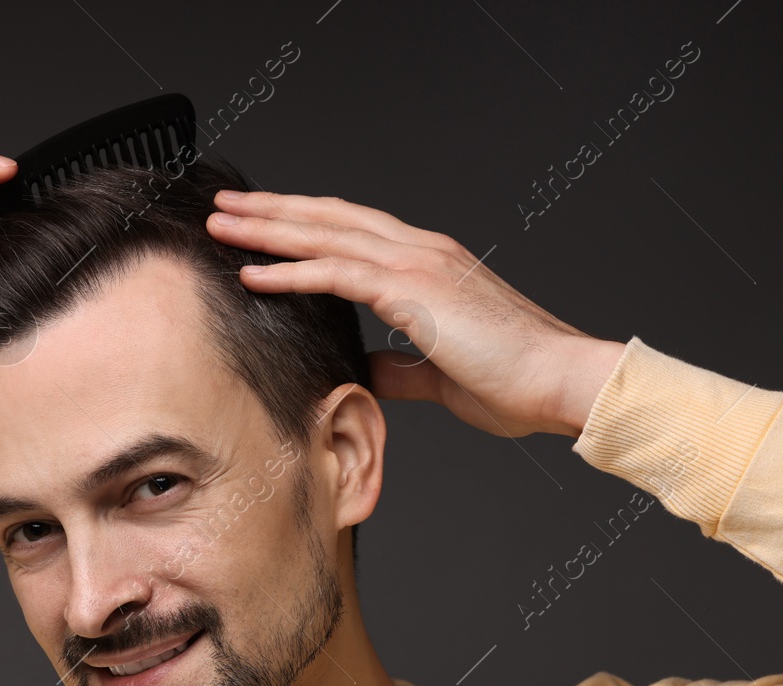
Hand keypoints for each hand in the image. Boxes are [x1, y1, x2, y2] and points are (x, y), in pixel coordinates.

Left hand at [205, 190, 624, 437]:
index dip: (305, 223)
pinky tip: (252, 272)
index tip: (264, 223)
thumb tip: (367, 366)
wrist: (559, 381)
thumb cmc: (515, 381)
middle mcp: (421, 251)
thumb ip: (400, 364)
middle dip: (274, 210)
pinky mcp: (412, 290)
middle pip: (330, 218)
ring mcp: (417, 264)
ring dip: (268, 229)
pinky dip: (290, 270)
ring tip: (223, 225)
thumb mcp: (440, 374)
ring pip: (325, 234)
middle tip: (226, 206)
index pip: (353, 230)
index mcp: (430, 263)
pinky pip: (336, 273)